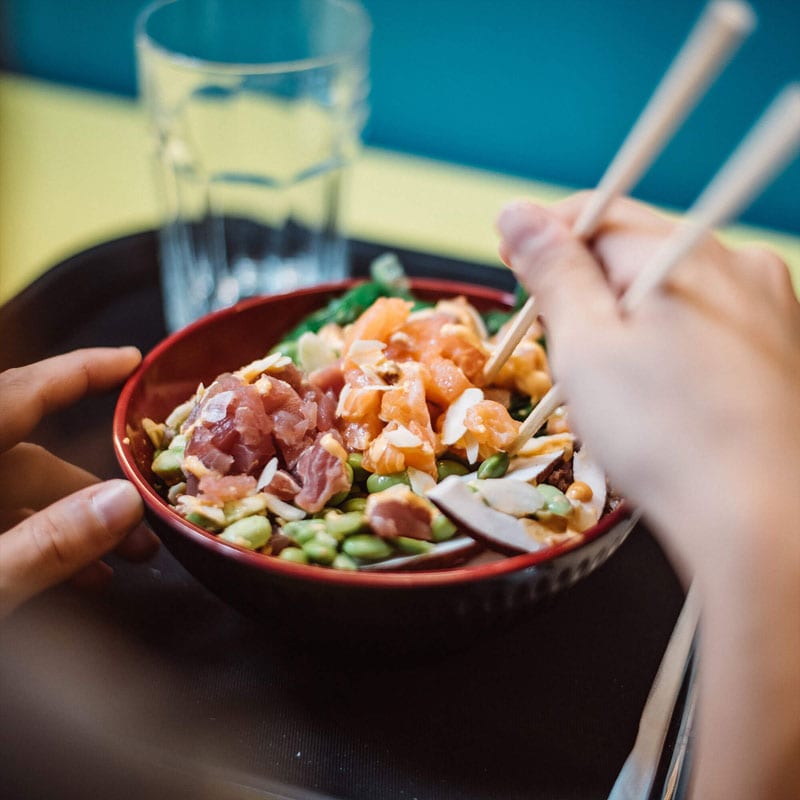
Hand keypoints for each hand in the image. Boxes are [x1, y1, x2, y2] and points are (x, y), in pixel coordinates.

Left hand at [0, 347, 157, 617]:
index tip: (130, 361)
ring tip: (121, 564)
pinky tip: (75, 579)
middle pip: (30, 457)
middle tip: (145, 530)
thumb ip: (47, 544)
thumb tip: (125, 504)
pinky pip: (1, 523)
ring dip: (73, 524)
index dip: (78, 371)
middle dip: (95, 490)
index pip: (21, 394)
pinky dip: (38, 542)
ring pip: (17, 494)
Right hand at [497, 193, 799, 799]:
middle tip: (558, 344)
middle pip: (634, 250)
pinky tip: (659, 393)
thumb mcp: (585, 345)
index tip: (511, 269)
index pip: (595, 212)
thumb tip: (518, 212)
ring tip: (610, 382)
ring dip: (626, 318)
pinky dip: (668, 343)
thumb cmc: (667, 435)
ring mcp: (768, 305)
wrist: (762, 520)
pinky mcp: (779, 348)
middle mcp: (737, 263)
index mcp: (683, 252)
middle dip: (586, 286)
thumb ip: (552, 269)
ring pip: (668, 290)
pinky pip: (704, 323)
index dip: (542, 237)